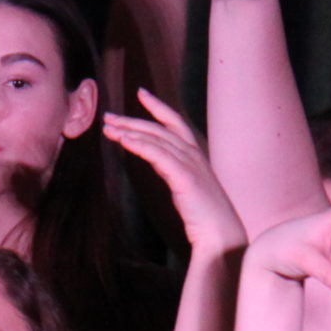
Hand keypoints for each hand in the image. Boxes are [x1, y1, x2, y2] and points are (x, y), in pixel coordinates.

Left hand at [103, 91, 244, 259]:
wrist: (222, 237)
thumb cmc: (206, 218)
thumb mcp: (187, 187)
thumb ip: (173, 172)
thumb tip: (157, 164)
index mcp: (196, 156)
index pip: (175, 123)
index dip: (158, 107)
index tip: (141, 94)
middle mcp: (194, 155)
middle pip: (159, 129)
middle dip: (132, 120)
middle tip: (108, 116)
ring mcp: (191, 164)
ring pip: (156, 139)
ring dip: (130, 131)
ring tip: (108, 128)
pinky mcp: (185, 177)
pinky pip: (158, 155)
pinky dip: (140, 145)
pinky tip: (123, 141)